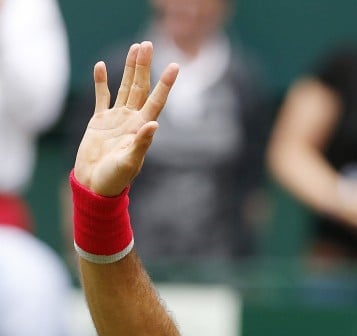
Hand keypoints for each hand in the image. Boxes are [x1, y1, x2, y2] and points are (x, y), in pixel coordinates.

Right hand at [73, 42, 178, 196]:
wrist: (95, 185)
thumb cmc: (116, 178)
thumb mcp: (130, 162)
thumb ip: (141, 143)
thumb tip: (153, 124)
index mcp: (143, 128)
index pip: (157, 100)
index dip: (166, 83)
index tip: (175, 65)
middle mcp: (132, 119)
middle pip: (140, 86)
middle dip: (144, 66)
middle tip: (147, 43)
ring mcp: (116, 118)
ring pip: (124, 86)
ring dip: (128, 68)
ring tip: (134, 48)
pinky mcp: (99, 121)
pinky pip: (102, 96)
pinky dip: (101, 82)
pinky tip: (101, 66)